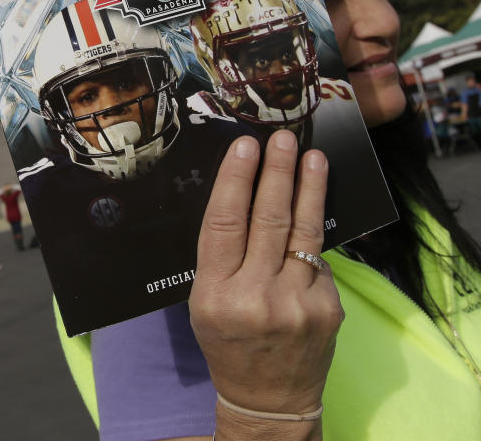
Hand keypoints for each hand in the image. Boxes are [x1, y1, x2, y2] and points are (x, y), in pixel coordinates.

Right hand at [188, 130, 343, 416]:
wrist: (268, 395)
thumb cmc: (227, 341)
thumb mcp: (204, 302)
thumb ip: (222, 256)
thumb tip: (243, 195)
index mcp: (215, 294)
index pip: (225, 224)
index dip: (236, 180)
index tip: (245, 147)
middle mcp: (256, 297)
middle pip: (269, 220)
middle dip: (277, 173)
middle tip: (281, 138)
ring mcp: (297, 303)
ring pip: (303, 232)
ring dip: (309, 188)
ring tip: (312, 156)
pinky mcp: (328, 309)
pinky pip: (318, 259)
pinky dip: (312, 236)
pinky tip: (312, 213)